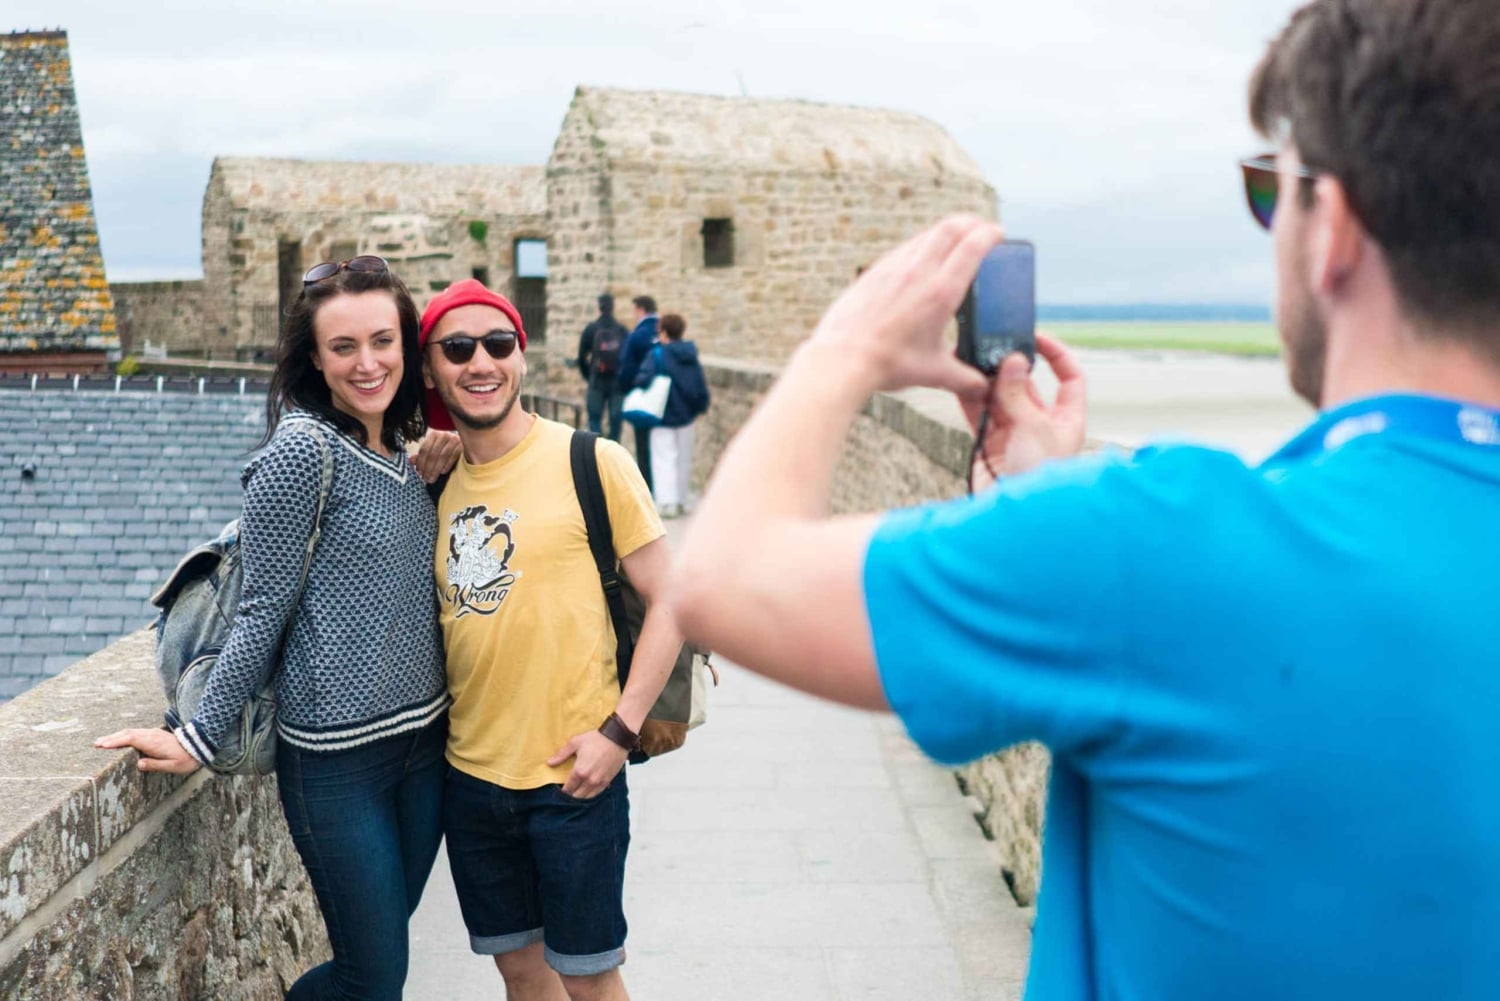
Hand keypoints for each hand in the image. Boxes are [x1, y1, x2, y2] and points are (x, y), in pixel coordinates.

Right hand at [95, 727, 201, 774]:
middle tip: (96, 744)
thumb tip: (139, 764)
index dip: (116, 741)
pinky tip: (119, 740)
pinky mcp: (154, 734)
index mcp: (153, 742)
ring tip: (102, 742)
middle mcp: (151, 735)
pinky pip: (136, 733)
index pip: (131, 739)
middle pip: (128, 733)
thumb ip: (155, 765)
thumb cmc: (186, 759)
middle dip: (111, 738)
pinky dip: (124, 735)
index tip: (102, 745)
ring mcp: (153, 733)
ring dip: (116, 736)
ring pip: (131, 732)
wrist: (198, 747)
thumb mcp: (172, 766)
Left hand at [411, 429, 461, 482]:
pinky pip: (452, 457)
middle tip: (425, 479)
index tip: (419, 472)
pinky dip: (447, 466)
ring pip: (442, 457)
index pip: (424, 449)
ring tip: (432, 478)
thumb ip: (422, 455)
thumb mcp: (432, 449)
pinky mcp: (462, 445)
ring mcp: (454, 440)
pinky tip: (442, 472)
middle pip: (433, 454)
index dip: (420, 462)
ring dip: (436, 470)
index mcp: (434, 434)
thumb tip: (411, 461)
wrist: (462, 442)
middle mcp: (443, 435)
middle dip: (428, 468)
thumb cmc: (444, 447)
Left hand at [547, 730, 628, 798]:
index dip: (562, 791)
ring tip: (576, 793)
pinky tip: (587, 791)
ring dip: (580, 797)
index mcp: (579, 771)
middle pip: (576, 796)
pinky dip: (591, 795)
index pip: (568, 788)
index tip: (560, 790)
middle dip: (570, 795)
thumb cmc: (597, 739)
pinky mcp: (608, 781)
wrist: (617, 737)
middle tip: (567, 792)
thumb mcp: (575, 743)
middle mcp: (589, 780)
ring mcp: (599, 782)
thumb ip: (561, 754)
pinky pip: (597, 794)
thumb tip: (549, 763)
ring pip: (587, 797)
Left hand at [806, 214, 999, 401]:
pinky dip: (921, 244)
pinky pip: (905, 247)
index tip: (999, 233)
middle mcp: (919, 271)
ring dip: (946, 231)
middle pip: (951, 228)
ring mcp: (894, 267)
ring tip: (955, 241)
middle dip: (971, 222)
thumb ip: (963, 378)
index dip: (990, 234)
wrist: (842, 357)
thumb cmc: (888, 364)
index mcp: (941, 292)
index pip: (973, 246)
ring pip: (926, 234)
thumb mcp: (933, 373)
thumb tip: (982, 387)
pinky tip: (920, 259)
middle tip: (982, 229)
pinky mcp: (875, 271)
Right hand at [959, 332, 1087, 489]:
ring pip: (1000, 397)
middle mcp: (1042, 425)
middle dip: (1009, 369)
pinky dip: (971, 398)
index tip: (1037, 338)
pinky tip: (962, 382)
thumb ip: (1017, 393)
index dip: (1057, 356)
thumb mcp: (1032, 429)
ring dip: (987, 382)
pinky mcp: (990, 443)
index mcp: (1067, 420)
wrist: (1010, 518)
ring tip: (973, 363)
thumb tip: (1013, 360)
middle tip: (993, 351)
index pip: (1070, 379)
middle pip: (1026, 386)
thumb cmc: (1036, 479)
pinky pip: (979, 414)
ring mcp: (1015, 434)